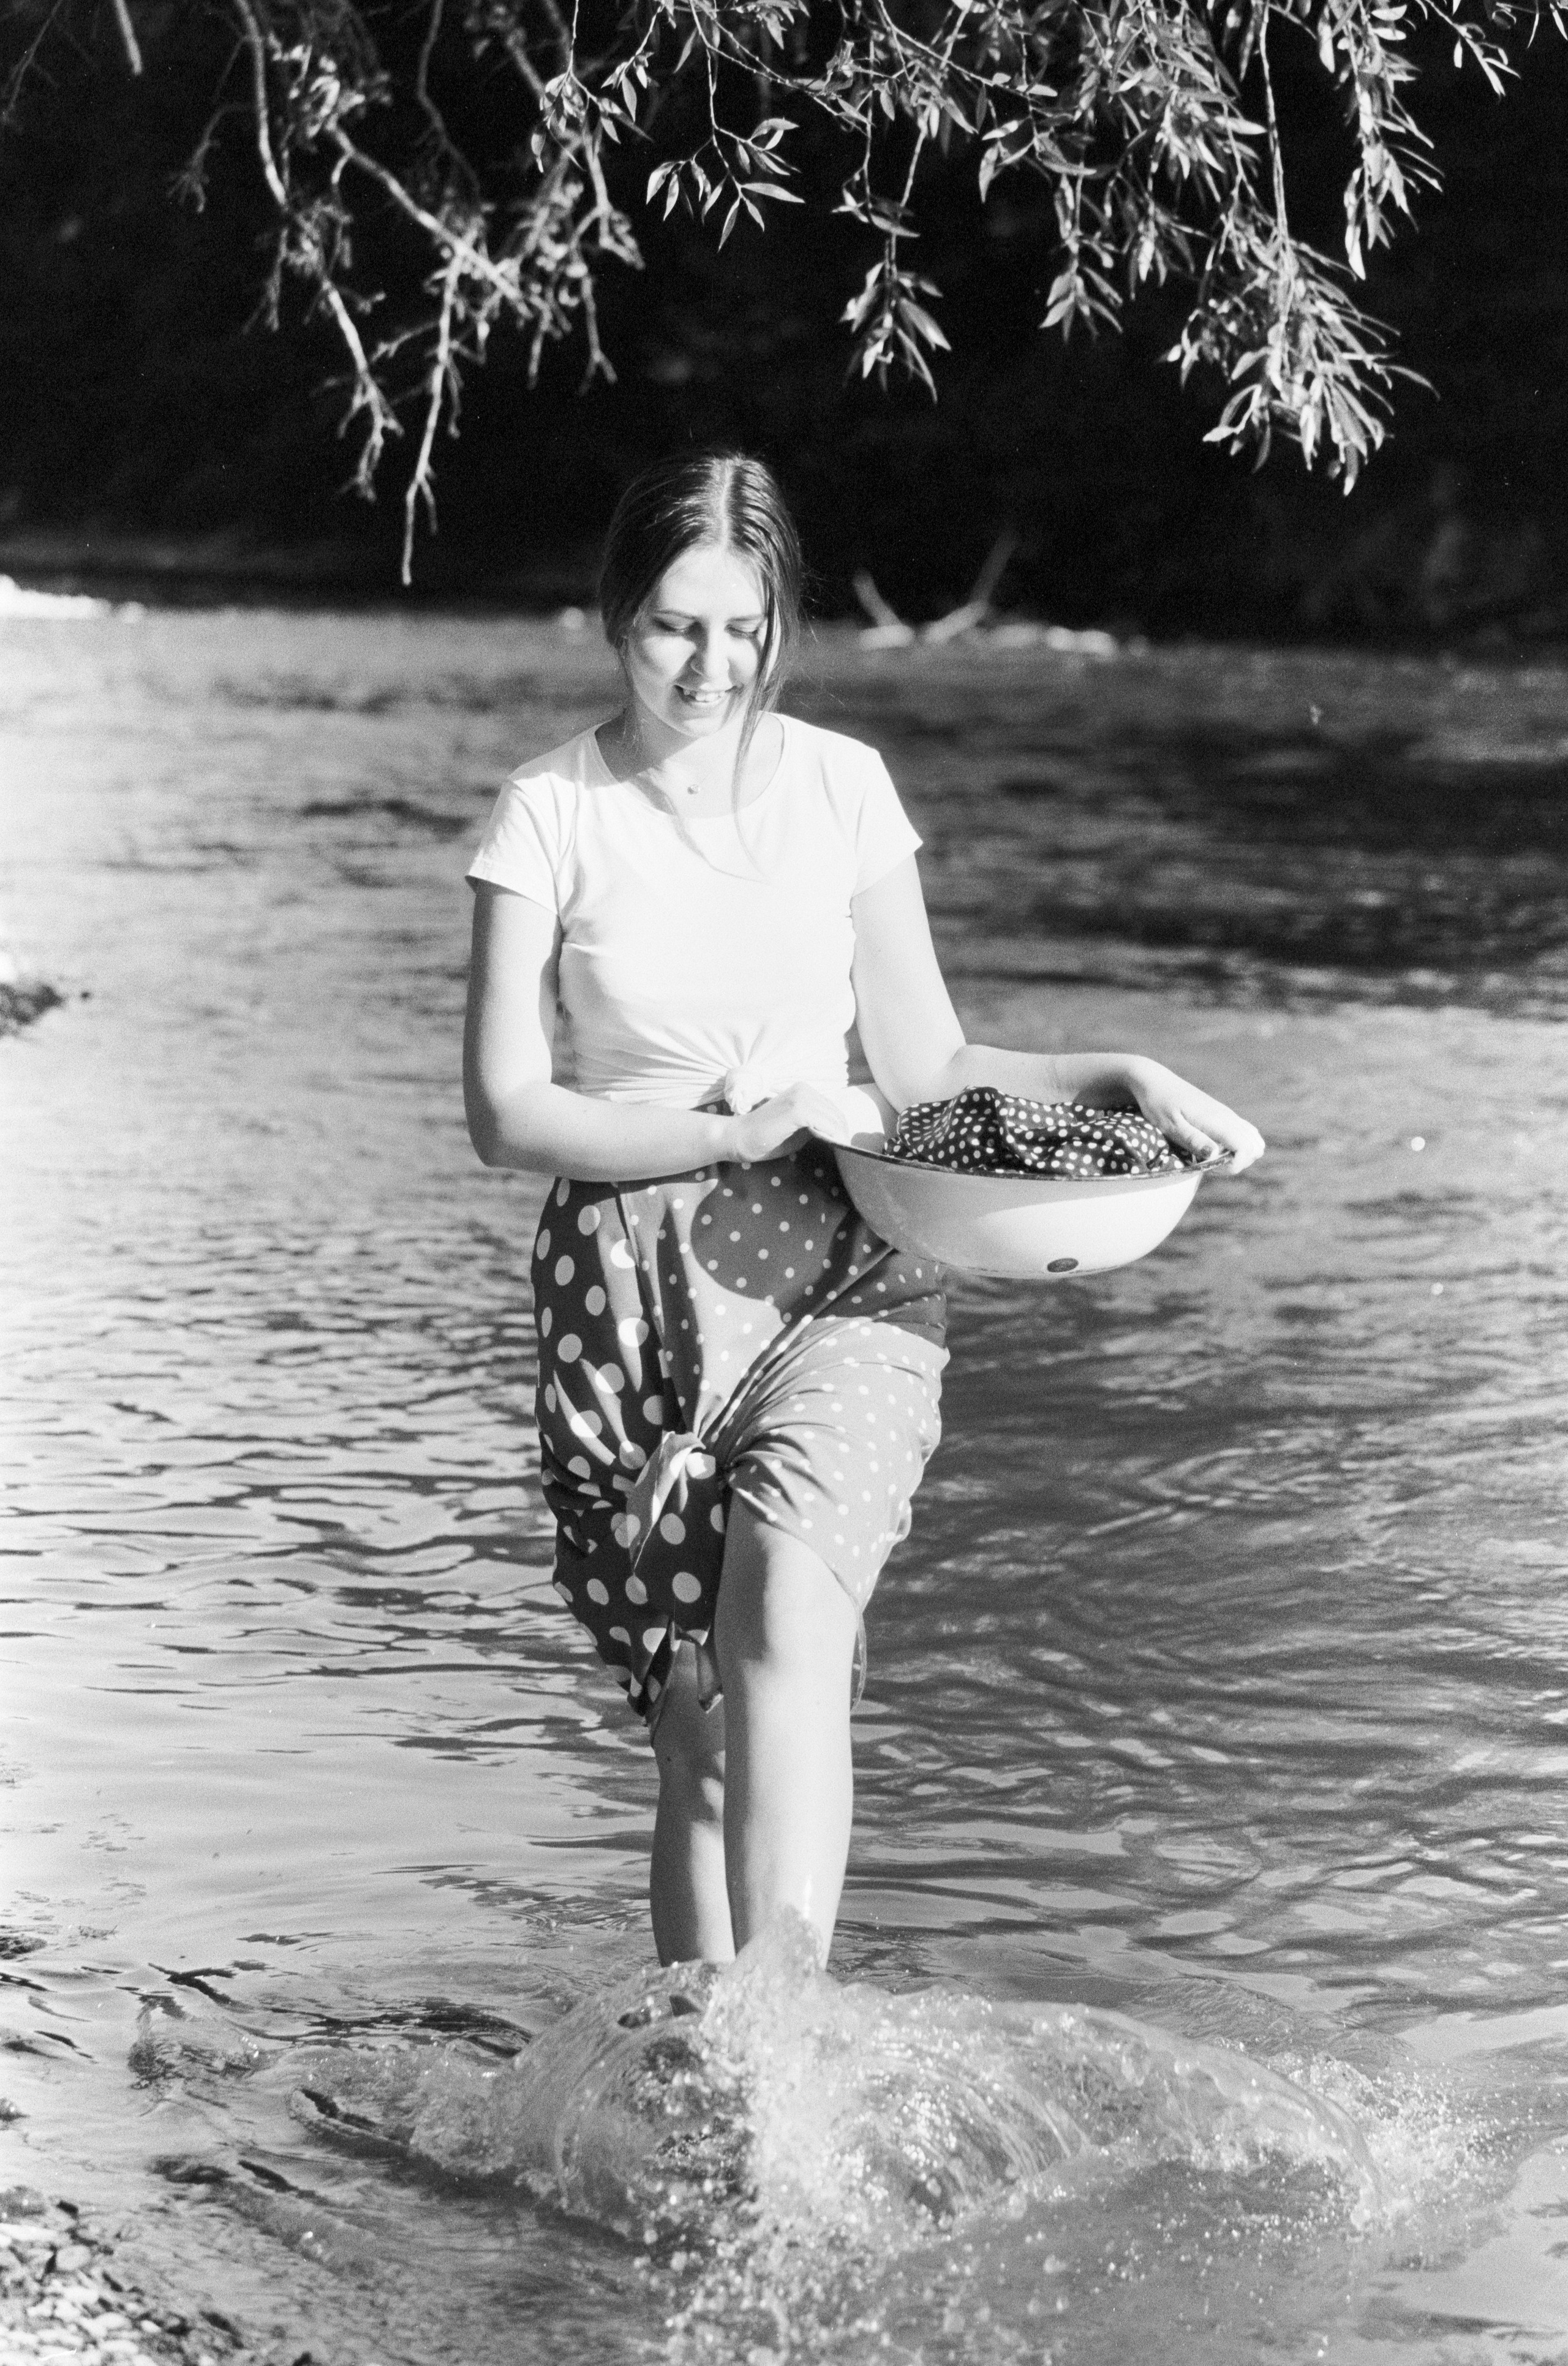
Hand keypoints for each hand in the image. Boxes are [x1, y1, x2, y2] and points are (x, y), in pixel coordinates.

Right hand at [726, 1084, 854, 1163]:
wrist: (738, 1138)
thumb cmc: (765, 1138)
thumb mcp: (798, 1130)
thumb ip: (816, 1127)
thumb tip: (838, 1134)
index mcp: (803, 1091)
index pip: (832, 1109)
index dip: (840, 1128)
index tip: (844, 1145)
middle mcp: (804, 1089)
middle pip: (836, 1113)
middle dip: (843, 1132)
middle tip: (846, 1151)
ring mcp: (800, 1097)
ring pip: (834, 1118)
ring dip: (840, 1135)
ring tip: (841, 1151)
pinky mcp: (797, 1109)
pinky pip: (825, 1123)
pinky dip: (832, 1135)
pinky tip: (833, 1146)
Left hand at [1128, 1061, 1265, 1172]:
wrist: (1156, 1081)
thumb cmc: (1159, 1104)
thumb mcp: (1170, 1126)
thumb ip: (1193, 1140)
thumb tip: (1214, 1154)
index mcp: (1216, 1120)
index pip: (1246, 1148)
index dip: (1234, 1165)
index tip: (1211, 1167)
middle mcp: (1227, 1116)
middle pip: (1254, 1147)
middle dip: (1237, 1163)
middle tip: (1210, 1164)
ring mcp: (1227, 1114)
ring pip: (1253, 1140)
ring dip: (1239, 1155)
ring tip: (1213, 1157)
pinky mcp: (1223, 1115)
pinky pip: (1244, 1133)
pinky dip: (1237, 1146)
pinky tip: (1215, 1148)